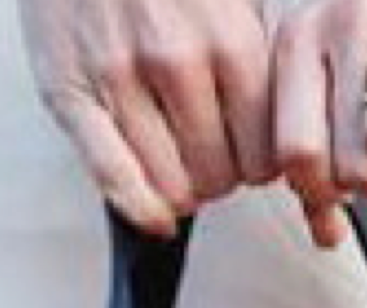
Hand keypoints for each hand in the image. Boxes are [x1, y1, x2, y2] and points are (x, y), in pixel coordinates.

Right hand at [18, 0, 275, 235]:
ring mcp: (119, 79)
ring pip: (174, 190)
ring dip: (182, 189)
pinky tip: (155, 210)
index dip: (259, 162)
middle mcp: (177, 59)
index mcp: (229, 37)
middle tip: (210, 156)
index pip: (266, 152)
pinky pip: (117, 183)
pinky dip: (143, 209)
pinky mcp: (70, 93)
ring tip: (178, 161)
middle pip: (222, 178)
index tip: (249, 152)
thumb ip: (261, 55)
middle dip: (222, 176)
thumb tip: (296, 122)